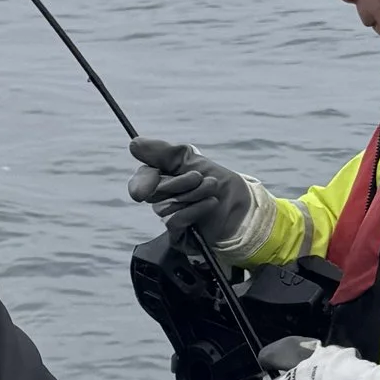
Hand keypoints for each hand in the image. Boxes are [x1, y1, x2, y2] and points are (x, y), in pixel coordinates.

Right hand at [128, 134, 263, 249]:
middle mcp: (164, 199)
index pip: (142, 179)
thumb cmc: (221, 185)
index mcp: (164, 179)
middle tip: (200, 177)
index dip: (142, 181)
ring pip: (165, 208)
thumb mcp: (194, 160)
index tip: (144, 185)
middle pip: (154, 192)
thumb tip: (134, 144)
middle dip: (180, 182)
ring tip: (212, 190)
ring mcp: (170, 218)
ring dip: (192, 196)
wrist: (245, 210)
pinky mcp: (178, 236)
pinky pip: (175, 222)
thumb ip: (164, 152)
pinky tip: (210, 204)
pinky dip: (194, 210)